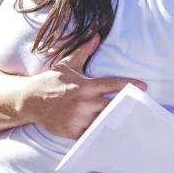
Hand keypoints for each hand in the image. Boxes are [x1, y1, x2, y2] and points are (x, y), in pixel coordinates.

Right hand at [24, 36, 145, 139]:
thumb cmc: (50, 81)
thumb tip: (97, 36)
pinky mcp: (72, 132)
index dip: (129, 85)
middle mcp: (83, 102)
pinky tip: (114, 136)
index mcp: (85, 85)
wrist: (29, 100)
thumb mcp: (67, 64)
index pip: (112, 84)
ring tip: (134, 125)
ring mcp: (78, 118)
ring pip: (104, 122)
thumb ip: (84, 51)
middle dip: (127, 107)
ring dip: (117, 123)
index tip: (143, 86)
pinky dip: (103, 136)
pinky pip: (92, 136)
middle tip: (143, 109)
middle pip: (113, 106)